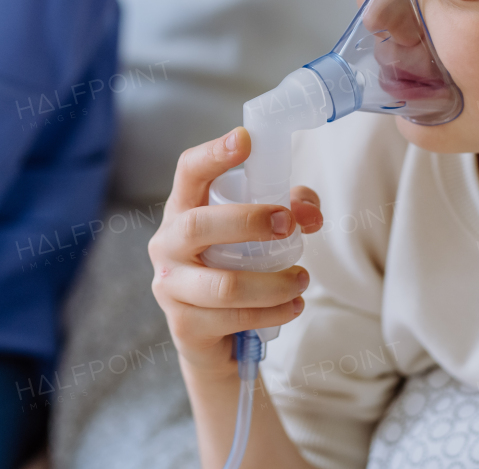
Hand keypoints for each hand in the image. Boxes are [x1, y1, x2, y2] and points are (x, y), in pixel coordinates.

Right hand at [148, 127, 323, 376]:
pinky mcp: (185, 325)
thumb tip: (311, 214)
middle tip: (290, 226)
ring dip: (274, 282)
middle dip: (250, 221)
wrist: (211, 338)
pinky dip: (274, 312)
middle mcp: (167, 245)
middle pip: (199, 225)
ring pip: (225, 284)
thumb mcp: (257, 233)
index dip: (214, 154)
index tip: (245, 140)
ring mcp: (171, 287)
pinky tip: (292, 306)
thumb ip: (290, 210)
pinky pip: (236, 317)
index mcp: (182, 210)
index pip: (188, 172)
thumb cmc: (233, 269)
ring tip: (302, 280)